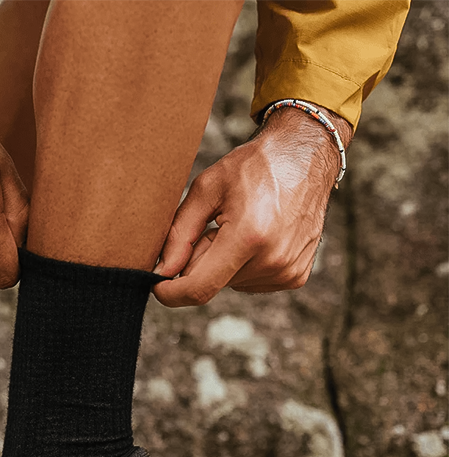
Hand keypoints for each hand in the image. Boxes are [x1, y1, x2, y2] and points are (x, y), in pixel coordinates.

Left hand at [153, 106, 352, 306]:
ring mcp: (288, 271)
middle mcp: (273, 260)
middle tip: (213, 228)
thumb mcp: (206, 190)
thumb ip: (180, 234)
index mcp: (249, 237)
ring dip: (224, 262)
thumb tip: (163, 272)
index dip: (171, 293)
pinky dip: (244, 265)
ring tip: (241, 226)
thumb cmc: (253, 166)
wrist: (305, 156)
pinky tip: (257, 237)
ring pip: (230, 284)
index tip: (157, 285)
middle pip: (213, 284)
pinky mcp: (296, 276)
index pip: (199, 288)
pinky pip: (251, 282)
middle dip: (201, 262)